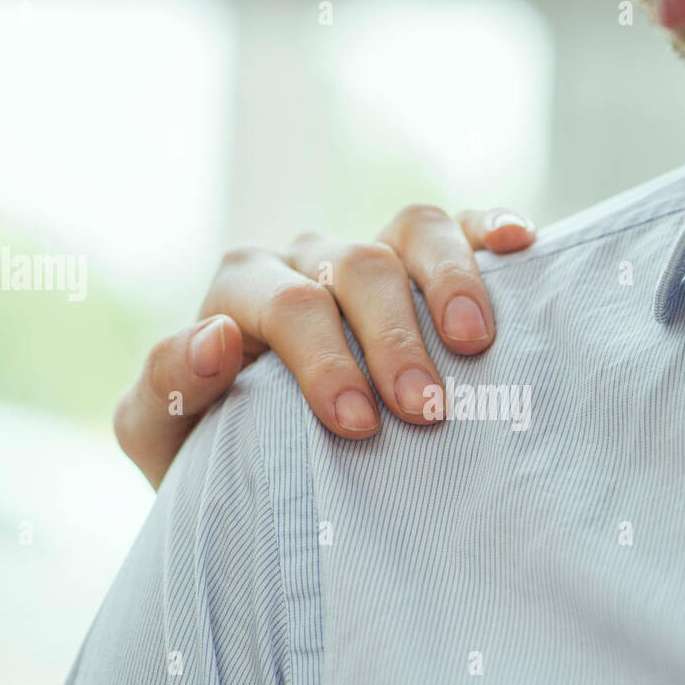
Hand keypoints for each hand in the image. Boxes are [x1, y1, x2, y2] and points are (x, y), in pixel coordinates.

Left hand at [114, 206, 535, 486]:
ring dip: (450, 283)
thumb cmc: (212, 451)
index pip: (286, 303)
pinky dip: (488, 229)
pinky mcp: (420, 262)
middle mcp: (306, 259)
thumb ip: (167, 389)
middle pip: (356, 267)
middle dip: (393, 339)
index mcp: (242, 290)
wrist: (258, 459)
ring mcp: (367, 254)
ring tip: (474, 346)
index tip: (359, 425)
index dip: (324, 360)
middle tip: (425, 413)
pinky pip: (457, 226)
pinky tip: (522, 244)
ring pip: (412, 230)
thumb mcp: (162, 436)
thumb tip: (217, 338)